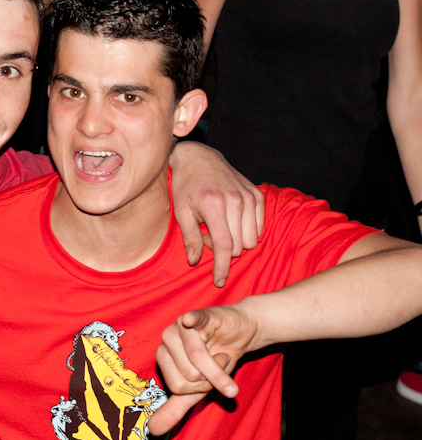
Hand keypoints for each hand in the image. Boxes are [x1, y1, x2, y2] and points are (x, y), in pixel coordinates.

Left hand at [148, 306, 257, 434]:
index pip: (177, 386)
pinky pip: (193, 322)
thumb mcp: (196, 389)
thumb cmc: (218, 358)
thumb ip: (175, 408)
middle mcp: (167, 338)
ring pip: (197, 358)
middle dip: (210, 377)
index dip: (199, 387)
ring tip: (223, 354)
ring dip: (220, 363)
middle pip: (187, 374)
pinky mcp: (198, 314)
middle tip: (217, 365)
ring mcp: (180, 325)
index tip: (209, 379)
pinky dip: (198, 326)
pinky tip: (204, 328)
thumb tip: (152, 431)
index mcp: (163, 356)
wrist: (241, 333)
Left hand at [170, 142, 264, 286]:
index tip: (219, 281)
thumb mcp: (181, 211)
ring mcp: (249, 197)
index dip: (222, 267)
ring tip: (217, 226)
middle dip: (222, 249)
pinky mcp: (257, 195)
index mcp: (214, 205)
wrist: (199, 158)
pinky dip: (245, 231)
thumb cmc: (186, 185)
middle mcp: (235, 201)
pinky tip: (230, 221)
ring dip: (235, 241)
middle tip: (205, 234)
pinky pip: (259, 228)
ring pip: (251, 240)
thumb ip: (189, 237)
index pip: (224, 245)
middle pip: (238, 246)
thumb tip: (194, 261)